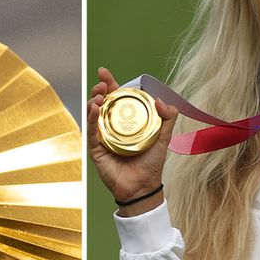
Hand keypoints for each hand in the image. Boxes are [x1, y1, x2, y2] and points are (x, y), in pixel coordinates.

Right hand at [86, 68, 177, 216]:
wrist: (143, 187)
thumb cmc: (151, 164)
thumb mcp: (164, 138)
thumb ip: (168, 119)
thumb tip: (161, 100)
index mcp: (126, 121)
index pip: (116, 98)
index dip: (110, 84)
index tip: (104, 72)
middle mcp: (112, 126)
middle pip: (102, 103)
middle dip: (99, 90)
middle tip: (102, 84)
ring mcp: (102, 137)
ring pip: (93, 114)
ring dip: (93, 102)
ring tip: (99, 96)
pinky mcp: (96, 149)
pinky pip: (91, 131)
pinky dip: (91, 118)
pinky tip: (94, 109)